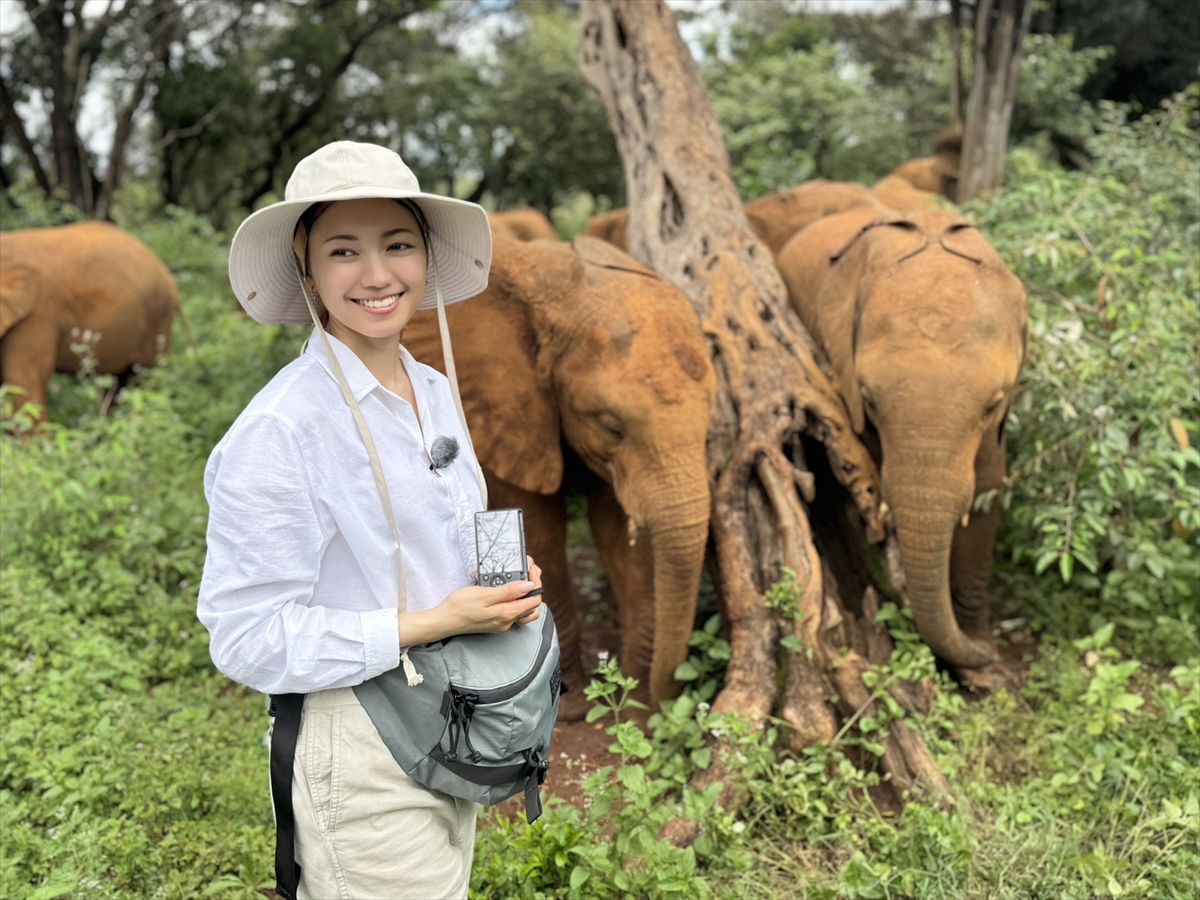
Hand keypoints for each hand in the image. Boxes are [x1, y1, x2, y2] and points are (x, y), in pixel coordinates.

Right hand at [397, 555, 542, 645]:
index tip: (530, 569)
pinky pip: (513, 611)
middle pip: (532, 604)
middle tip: (527, 570)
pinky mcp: (496, 622)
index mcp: (507, 614)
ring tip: (520, 579)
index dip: (536, 583)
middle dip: (534, 586)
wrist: (444, 620)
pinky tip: (508, 591)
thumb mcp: (484, 594)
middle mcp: (508, 621)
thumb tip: (530, 586)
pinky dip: (516, 600)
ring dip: (527, 594)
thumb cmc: (460, 607)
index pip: (535, 600)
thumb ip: (509, 591)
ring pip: (525, 609)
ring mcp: (502, 623)